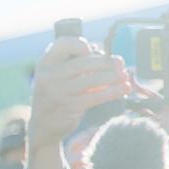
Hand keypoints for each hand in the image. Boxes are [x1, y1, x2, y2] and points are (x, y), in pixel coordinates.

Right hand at [27, 38, 129, 153]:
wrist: (43, 124)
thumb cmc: (56, 94)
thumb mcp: (57, 75)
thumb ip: (75, 63)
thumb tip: (107, 57)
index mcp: (45, 63)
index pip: (62, 44)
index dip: (80, 44)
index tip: (92, 50)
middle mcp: (48, 76)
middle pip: (82, 63)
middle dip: (105, 62)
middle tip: (121, 63)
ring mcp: (57, 93)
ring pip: (91, 80)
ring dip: (112, 77)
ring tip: (125, 76)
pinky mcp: (68, 107)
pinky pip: (95, 97)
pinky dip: (112, 92)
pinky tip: (124, 89)